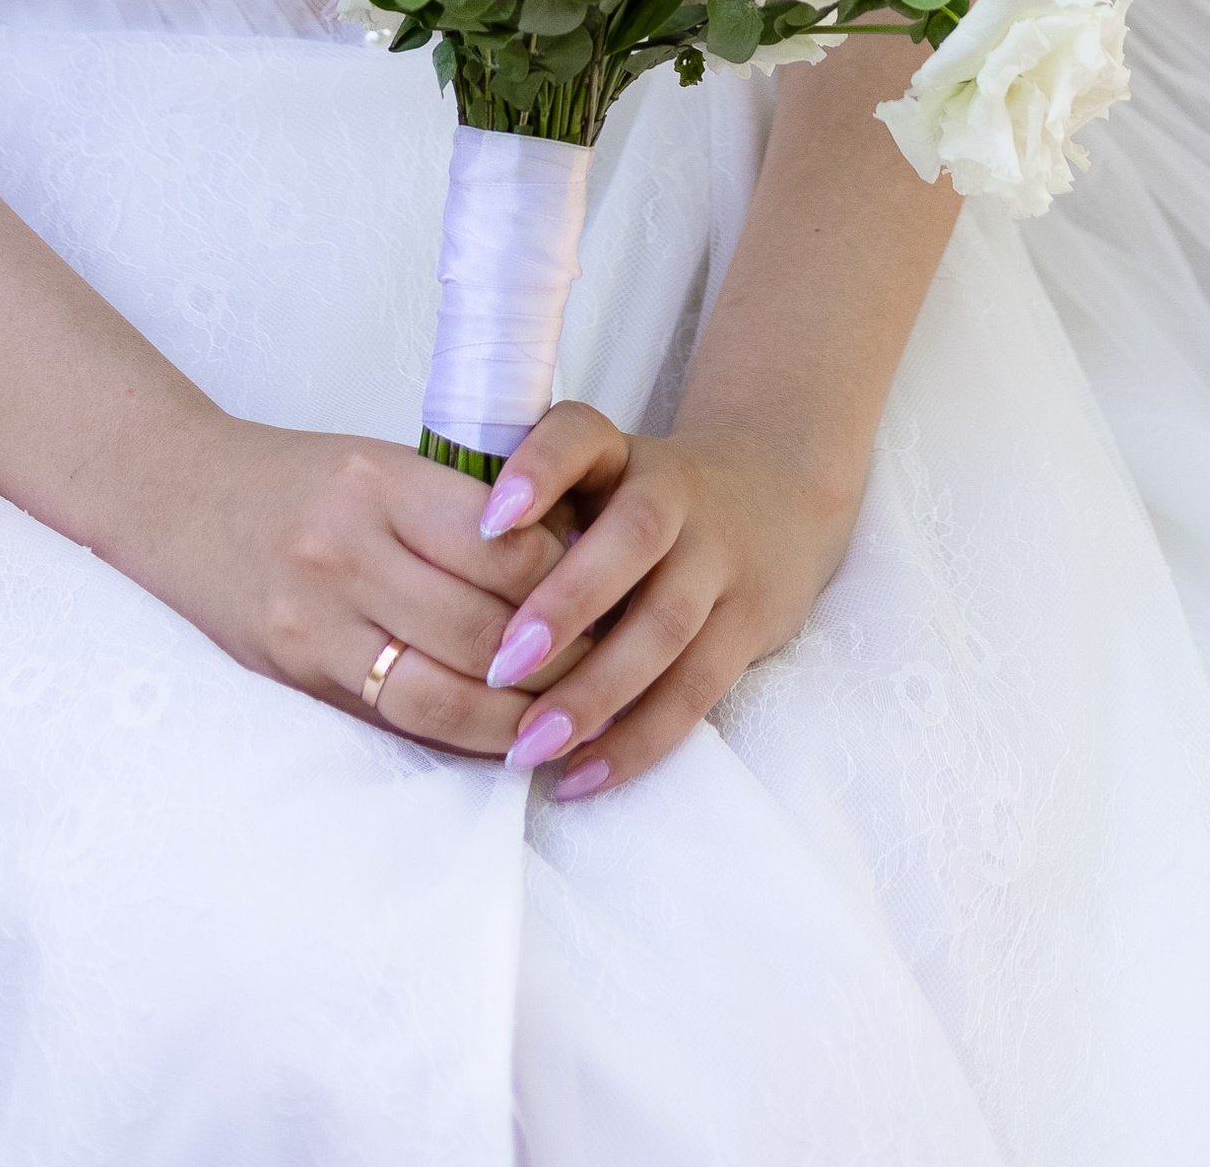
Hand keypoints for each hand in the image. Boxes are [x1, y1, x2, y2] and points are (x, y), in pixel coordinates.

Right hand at [163, 423, 581, 756]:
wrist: (178, 499)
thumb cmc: (298, 478)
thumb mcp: (380, 463)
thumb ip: (456, 510)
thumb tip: (566, 563)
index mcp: (379, 482)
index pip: (502, 545)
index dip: (567, 578)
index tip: (604, 590)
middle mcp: (346, 551)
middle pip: (483, 628)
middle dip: (558, 660)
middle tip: (607, 667)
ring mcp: (315, 622)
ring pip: (444, 694)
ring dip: (516, 718)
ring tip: (564, 718)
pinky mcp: (297, 675)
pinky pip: (396, 722)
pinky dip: (459, 738)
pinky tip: (498, 740)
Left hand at [473, 405, 856, 799]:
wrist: (776, 497)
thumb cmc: (643, 502)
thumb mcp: (596, 479)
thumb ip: (532, 518)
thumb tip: (433, 587)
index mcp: (622, 453)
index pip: (580, 435)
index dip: (537, 470)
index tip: (488, 520)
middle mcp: (677, 496)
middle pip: (631, 539)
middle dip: (566, 604)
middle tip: (499, 663)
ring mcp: (721, 560)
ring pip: (666, 626)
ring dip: (595, 691)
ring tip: (530, 744)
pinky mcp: (749, 625)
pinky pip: (696, 690)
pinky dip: (637, 741)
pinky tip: (580, 775)